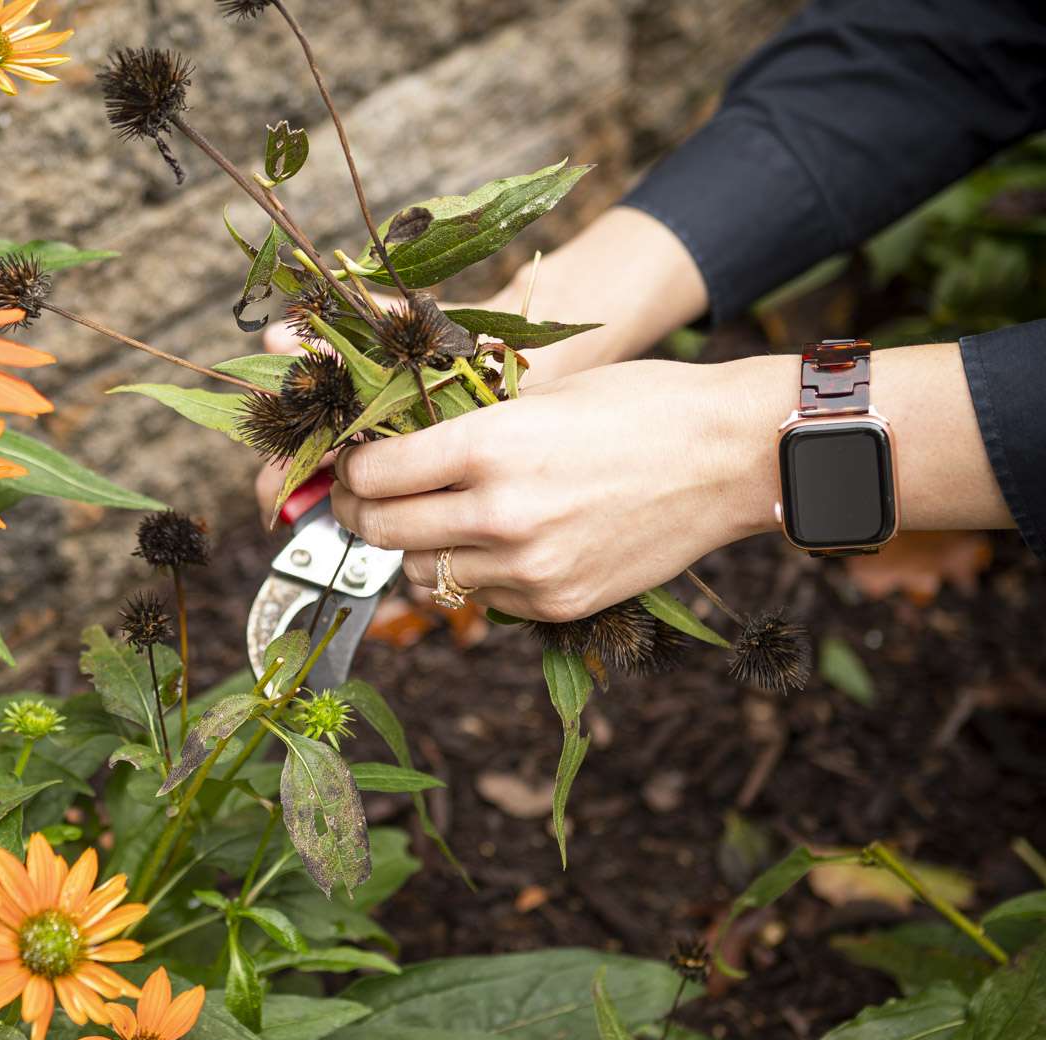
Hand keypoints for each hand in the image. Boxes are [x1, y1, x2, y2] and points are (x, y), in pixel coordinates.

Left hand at [328, 358, 787, 621]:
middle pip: (381, 529)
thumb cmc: (640, 406)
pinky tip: (495, 544)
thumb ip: (463, 430)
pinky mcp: (556, 602)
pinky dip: (473, 574)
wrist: (733, 457)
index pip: (372, 475)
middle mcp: (500, 513)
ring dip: (414, 549)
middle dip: (358, 512)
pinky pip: (480, 598)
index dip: (349, 469)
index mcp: (487, 445)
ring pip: (421, 573)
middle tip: (361, 499)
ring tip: (432, 521)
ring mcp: (528, 566)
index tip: (351, 464)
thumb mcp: (538, 395)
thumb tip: (393, 454)